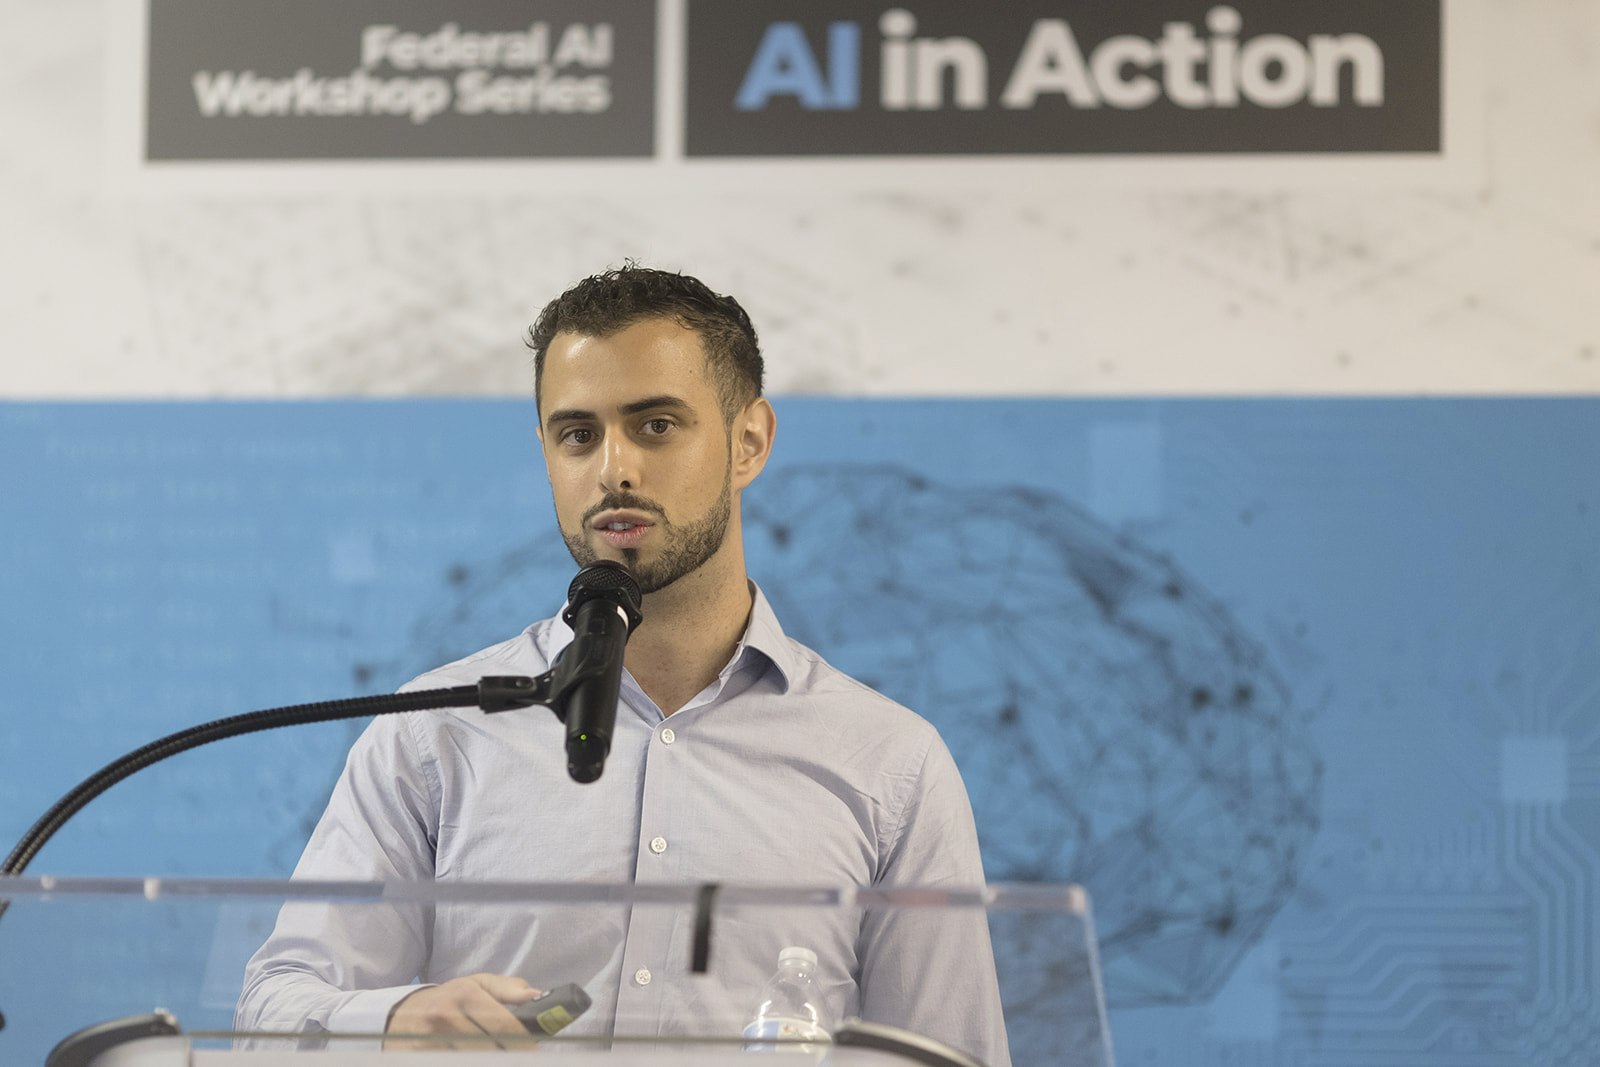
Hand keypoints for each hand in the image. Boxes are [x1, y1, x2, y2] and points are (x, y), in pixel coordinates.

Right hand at [384, 972, 542, 1049]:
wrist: (400, 1012)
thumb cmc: (448, 998)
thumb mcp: (476, 984)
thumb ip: (508, 989)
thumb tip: (536, 995)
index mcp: (465, 996)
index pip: (504, 1027)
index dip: (524, 1045)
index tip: (534, 1055)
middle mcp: (445, 1017)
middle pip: (488, 1051)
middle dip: (508, 1059)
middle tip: (519, 1060)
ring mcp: (428, 1041)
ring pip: (469, 1061)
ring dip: (487, 1062)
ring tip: (499, 1058)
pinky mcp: (416, 1057)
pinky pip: (448, 1064)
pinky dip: (463, 1062)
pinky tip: (472, 1060)